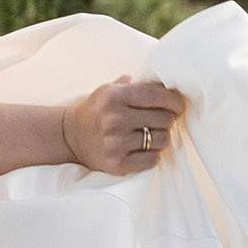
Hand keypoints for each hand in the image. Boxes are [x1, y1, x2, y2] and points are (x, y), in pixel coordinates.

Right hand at [59, 78, 187, 177]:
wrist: (69, 136)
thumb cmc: (96, 110)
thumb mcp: (110, 89)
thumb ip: (137, 84)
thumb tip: (167, 83)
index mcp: (114, 97)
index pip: (157, 96)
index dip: (174, 101)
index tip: (178, 106)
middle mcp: (114, 119)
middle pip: (164, 118)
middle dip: (168, 119)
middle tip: (163, 120)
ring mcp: (115, 143)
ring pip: (162, 140)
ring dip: (162, 137)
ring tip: (153, 134)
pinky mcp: (116, 164)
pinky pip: (152, 160)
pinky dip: (153, 154)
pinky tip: (145, 149)